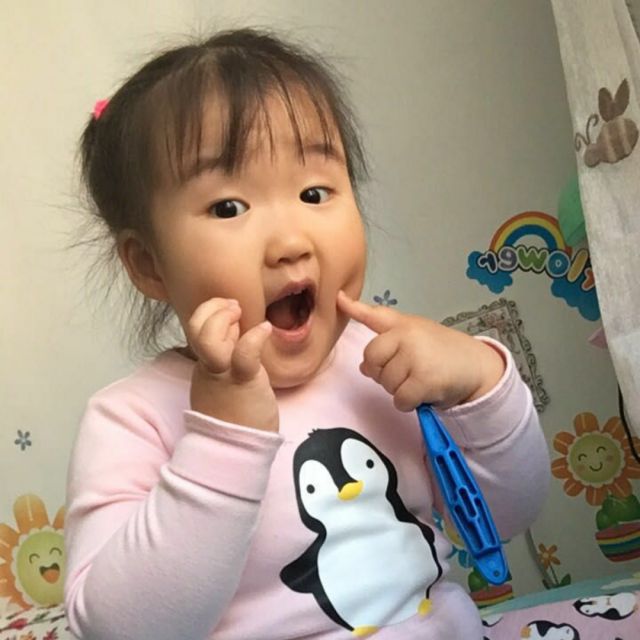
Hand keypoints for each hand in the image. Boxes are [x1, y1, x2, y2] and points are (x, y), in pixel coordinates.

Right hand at [186, 298, 278, 431]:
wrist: (238, 449)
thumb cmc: (237, 414)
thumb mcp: (226, 381)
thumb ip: (228, 358)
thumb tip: (240, 333)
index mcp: (205, 365)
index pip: (196, 329)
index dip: (210, 313)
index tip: (231, 310)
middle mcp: (209, 366)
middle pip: (196, 329)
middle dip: (212, 309)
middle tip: (234, 306)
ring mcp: (223, 374)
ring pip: (209, 340)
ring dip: (224, 318)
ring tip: (242, 313)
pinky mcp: (243, 383)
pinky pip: (243, 354)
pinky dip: (255, 337)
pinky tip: (265, 329)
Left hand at [337, 291, 504, 410]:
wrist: (478, 366)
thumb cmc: (444, 352)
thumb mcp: (417, 338)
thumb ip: (388, 347)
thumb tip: (364, 367)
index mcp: (403, 324)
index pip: (374, 315)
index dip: (353, 308)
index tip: (338, 298)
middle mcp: (406, 335)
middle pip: (371, 361)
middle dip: (383, 374)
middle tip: (406, 373)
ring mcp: (415, 356)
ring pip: (385, 383)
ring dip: (399, 390)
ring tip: (421, 380)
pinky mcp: (424, 379)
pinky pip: (399, 399)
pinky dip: (408, 403)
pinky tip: (423, 393)